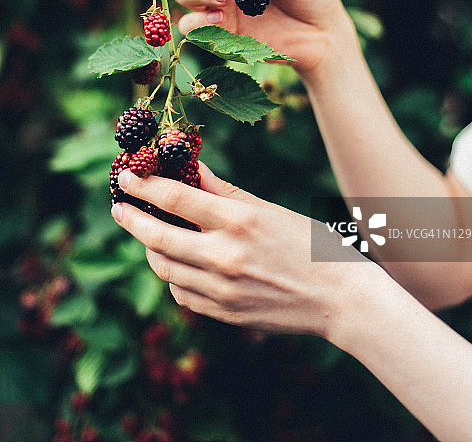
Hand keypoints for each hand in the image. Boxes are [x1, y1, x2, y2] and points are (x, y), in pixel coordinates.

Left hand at [111, 162, 371, 335]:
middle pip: (156, 236)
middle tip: (119, 206)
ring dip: (150, 247)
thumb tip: (190, 165)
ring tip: (149, 232)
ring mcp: (222, 291)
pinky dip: (173, 276)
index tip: (125, 176)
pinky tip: (178, 263)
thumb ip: (223, 190)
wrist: (342, 299)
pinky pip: (182, 294)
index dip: (143, 185)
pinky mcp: (224, 315)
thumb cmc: (311, 244)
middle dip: (131, 218)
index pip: (174, 198)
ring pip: (164, 268)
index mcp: (239, 221)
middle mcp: (224, 257)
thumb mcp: (268, 209)